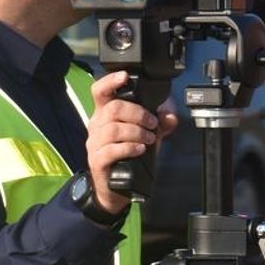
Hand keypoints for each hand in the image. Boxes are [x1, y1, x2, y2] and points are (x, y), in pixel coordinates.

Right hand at [85, 71, 175, 214]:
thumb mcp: (146, 137)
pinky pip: (111, 150)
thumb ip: (159, 125)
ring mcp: (94, 144)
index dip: (110, 81)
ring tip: (148, 138)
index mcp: (104, 115)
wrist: (114, 187)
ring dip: (135, 132)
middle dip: (137, 113)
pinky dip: (129, 147)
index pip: (100, 91)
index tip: (125, 77)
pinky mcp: (97, 161)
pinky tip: (139, 149)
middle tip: (152, 123)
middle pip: (112, 109)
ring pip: (112, 129)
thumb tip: (170, 116)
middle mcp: (96, 126)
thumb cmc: (127, 157)